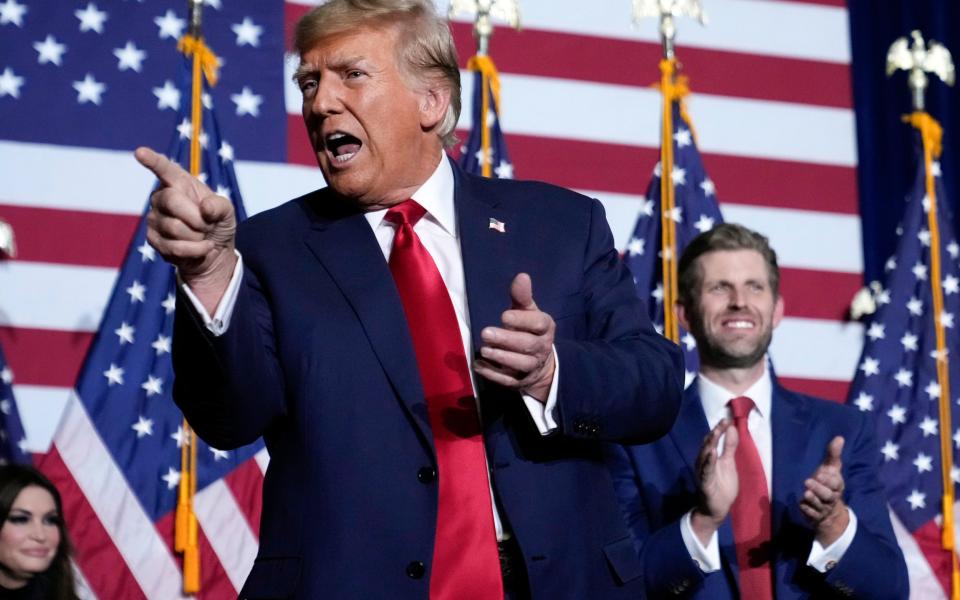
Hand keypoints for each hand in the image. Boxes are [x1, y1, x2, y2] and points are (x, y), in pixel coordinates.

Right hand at [135, 147, 236, 311]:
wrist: (214, 250)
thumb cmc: (217, 224)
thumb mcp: (227, 212)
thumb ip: (220, 205)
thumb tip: (205, 208)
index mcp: (180, 183)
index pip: (165, 169)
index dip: (153, 160)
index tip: (140, 152)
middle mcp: (162, 197)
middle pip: (172, 200)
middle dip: (197, 217)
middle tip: (207, 225)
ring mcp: (154, 218)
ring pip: (174, 227)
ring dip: (197, 236)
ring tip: (202, 236)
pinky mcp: (153, 239)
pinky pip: (174, 247)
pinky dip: (195, 250)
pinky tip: (201, 248)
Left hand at [473, 273, 555, 401]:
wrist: (540, 362)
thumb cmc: (529, 329)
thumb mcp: (528, 311)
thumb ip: (522, 296)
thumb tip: (522, 276)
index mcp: (546, 328)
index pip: (538, 324)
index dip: (522, 321)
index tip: (504, 316)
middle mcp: (541, 348)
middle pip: (528, 346)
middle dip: (507, 340)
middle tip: (485, 333)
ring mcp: (532, 367)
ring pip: (520, 365)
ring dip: (501, 357)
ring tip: (484, 349)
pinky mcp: (520, 381)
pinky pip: (508, 380)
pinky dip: (492, 374)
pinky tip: (478, 365)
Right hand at [691, 420, 738, 545]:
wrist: (718, 508)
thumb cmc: (723, 485)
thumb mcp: (729, 463)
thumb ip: (730, 447)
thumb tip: (733, 428)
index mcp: (709, 456)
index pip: (713, 439)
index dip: (719, 429)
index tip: (727, 419)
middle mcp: (703, 462)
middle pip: (707, 444)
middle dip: (714, 433)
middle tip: (722, 422)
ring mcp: (703, 472)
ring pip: (704, 455)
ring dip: (710, 444)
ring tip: (715, 433)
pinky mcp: (705, 483)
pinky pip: (706, 471)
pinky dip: (708, 462)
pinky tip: (712, 453)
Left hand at [800, 436, 848, 545]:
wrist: (829, 512)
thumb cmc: (828, 484)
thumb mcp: (831, 469)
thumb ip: (833, 455)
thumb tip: (839, 437)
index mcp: (837, 486)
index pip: (835, 483)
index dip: (829, 479)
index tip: (820, 472)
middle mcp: (831, 498)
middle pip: (828, 495)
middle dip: (819, 488)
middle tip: (808, 481)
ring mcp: (823, 508)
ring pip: (820, 505)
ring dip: (813, 499)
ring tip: (805, 493)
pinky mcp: (814, 516)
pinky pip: (811, 514)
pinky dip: (807, 510)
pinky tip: (801, 505)